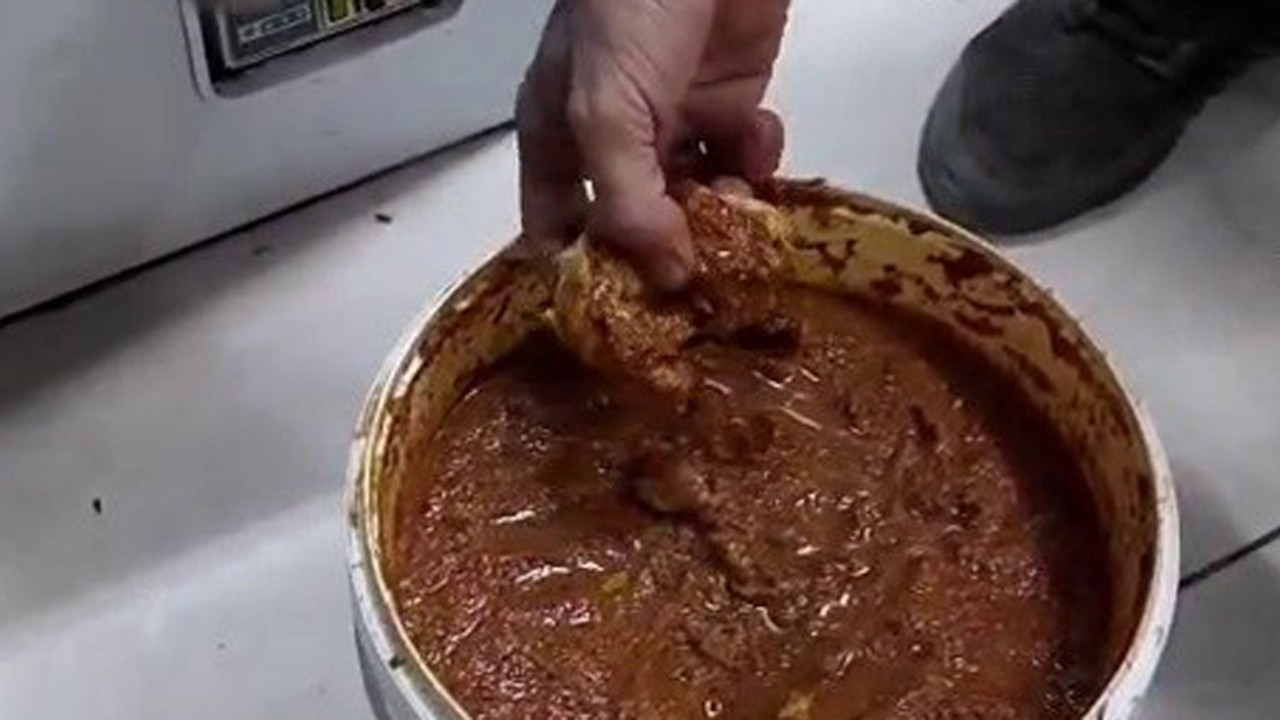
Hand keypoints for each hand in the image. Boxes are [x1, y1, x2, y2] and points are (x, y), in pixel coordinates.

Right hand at [517, 0, 788, 288]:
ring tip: (744, 216)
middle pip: (636, 224)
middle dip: (669, 253)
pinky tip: (761, 140)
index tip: (621, 320)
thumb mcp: (607, 112)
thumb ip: (630, 203)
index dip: (583, 275)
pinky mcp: (731, 104)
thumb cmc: (632, 11)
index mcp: (558, 139)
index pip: (555, 228)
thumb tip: (667, 279)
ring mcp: (674, 123)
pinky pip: (742, 158)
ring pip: (697, 198)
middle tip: (706, 286)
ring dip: (722, 213)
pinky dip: (756, 160)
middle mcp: (613, 140)